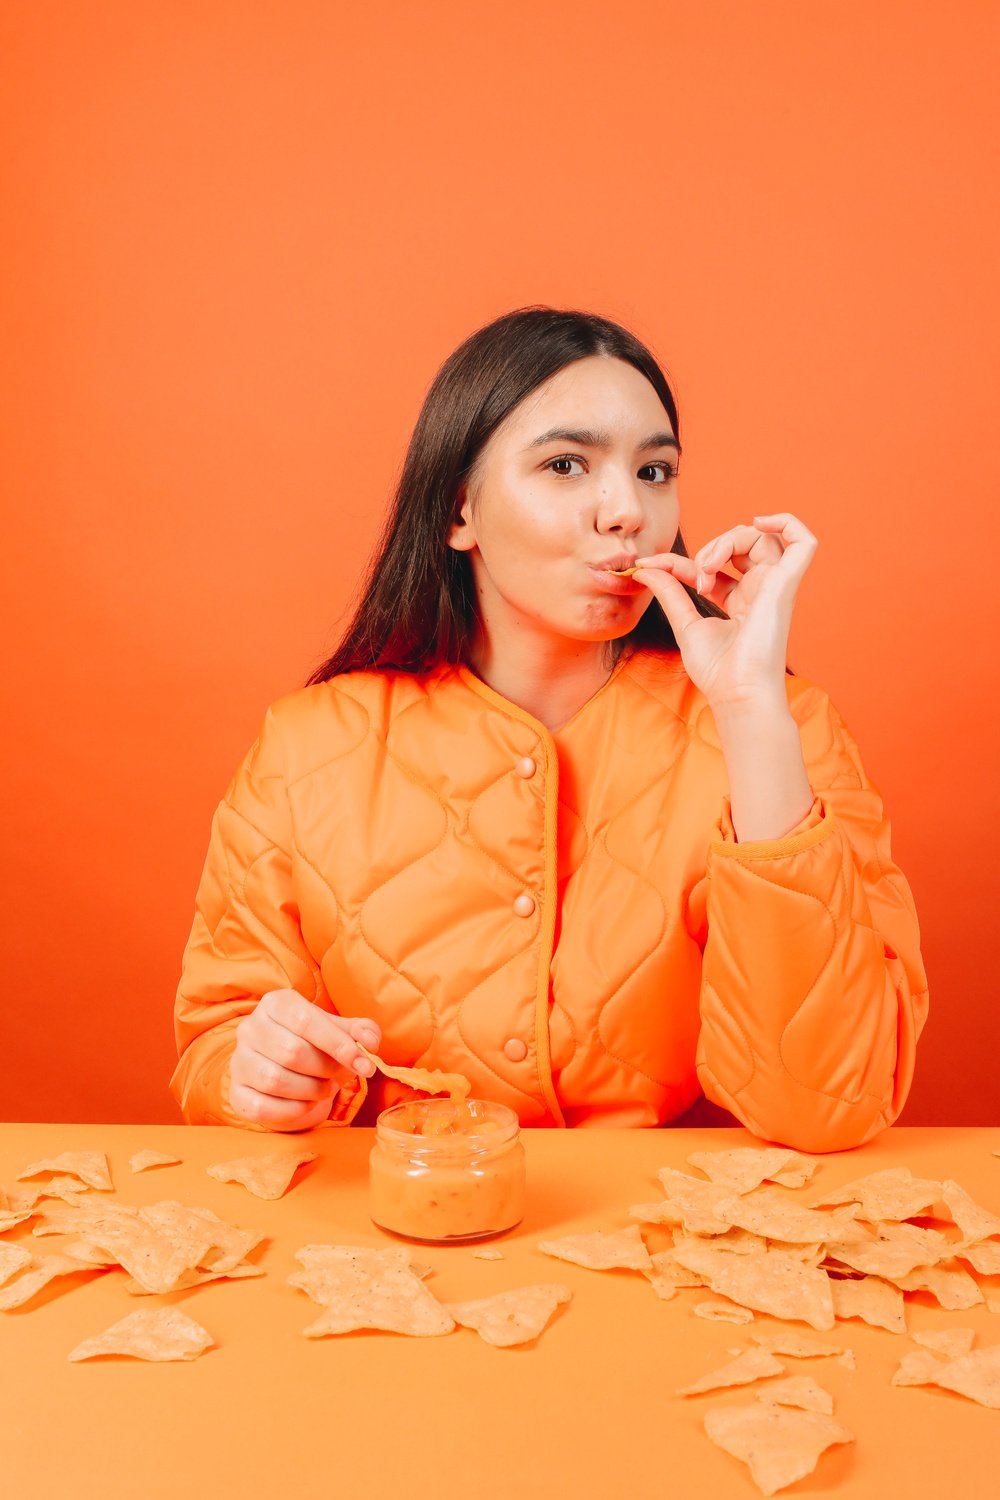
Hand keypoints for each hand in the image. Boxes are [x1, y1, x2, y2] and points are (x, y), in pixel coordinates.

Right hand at [229, 989, 380, 1130]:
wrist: (286, 1071)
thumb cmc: (315, 1046)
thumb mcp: (339, 1032)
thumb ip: (360, 1031)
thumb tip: (370, 1042)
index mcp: (276, 1003)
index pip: (306, 1020)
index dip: (338, 1044)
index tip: (364, 1064)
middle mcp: (250, 1028)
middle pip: (292, 1051)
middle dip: (326, 1069)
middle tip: (340, 1077)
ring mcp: (239, 1061)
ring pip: (276, 1080)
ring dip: (312, 1090)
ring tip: (325, 1088)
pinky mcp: (237, 1093)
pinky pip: (264, 1107)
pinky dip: (294, 1110)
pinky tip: (306, 1103)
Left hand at [632, 513, 817, 708]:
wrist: (736, 691)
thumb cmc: (718, 670)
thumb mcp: (685, 623)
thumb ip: (670, 592)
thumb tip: (646, 568)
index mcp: (741, 601)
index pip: (711, 566)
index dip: (678, 561)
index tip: (648, 565)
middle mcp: (761, 590)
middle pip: (742, 544)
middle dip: (711, 547)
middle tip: (695, 575)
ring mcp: (775, 586)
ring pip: (762, 537)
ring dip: (728, 540)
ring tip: (708, 566)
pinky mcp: (786, 584)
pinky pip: (805, 542)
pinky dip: (787, 522)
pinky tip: (759, 522)